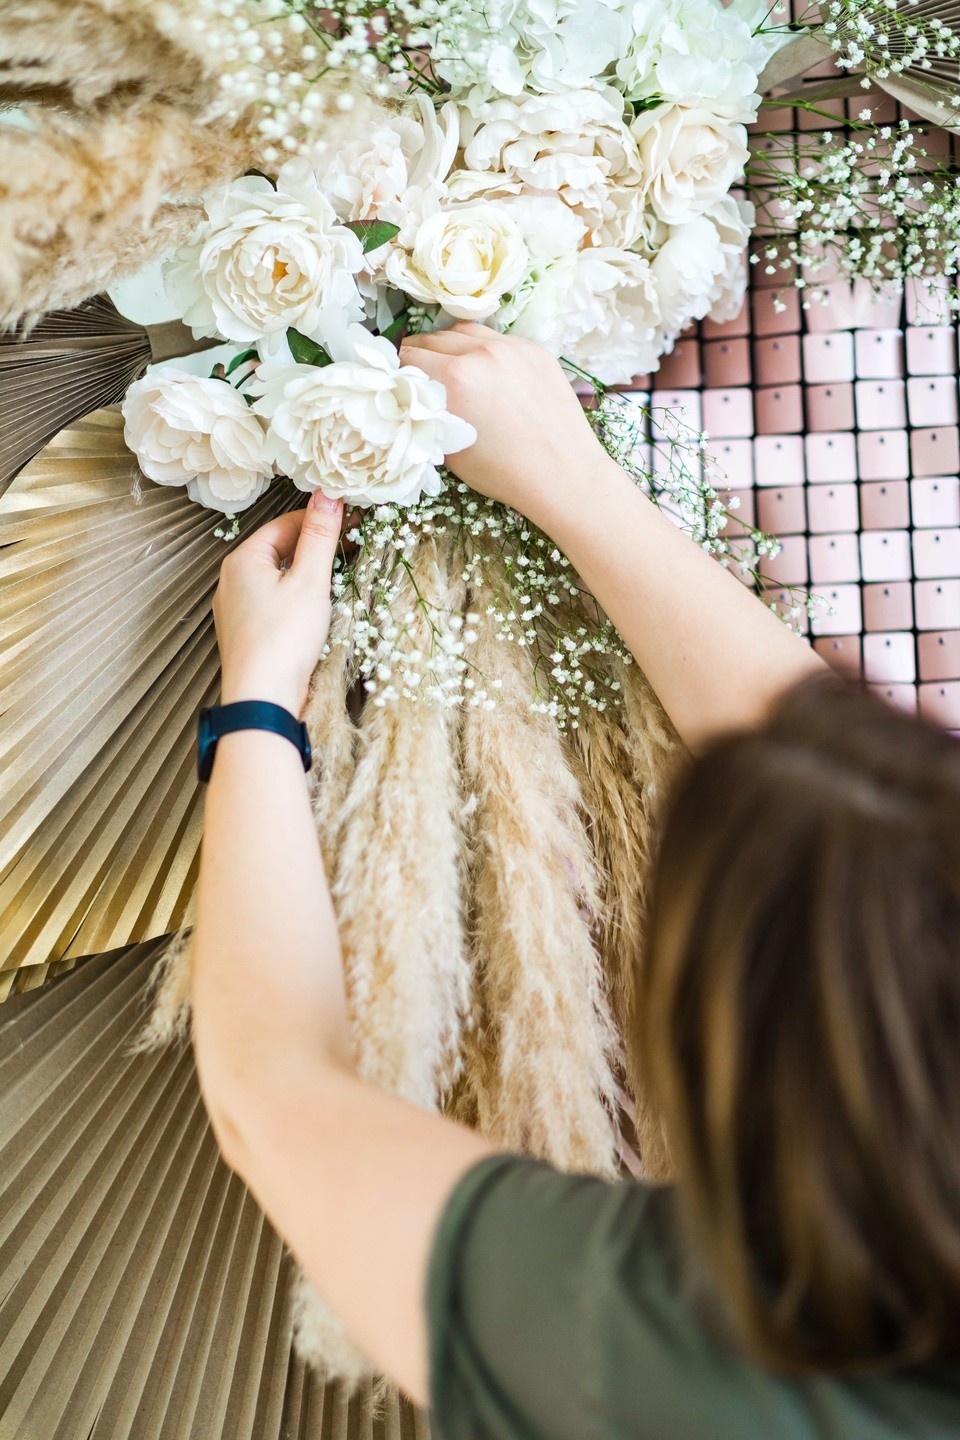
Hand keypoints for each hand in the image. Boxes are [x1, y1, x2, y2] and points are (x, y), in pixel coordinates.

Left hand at [213, 492, 343, 715]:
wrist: (262, 697)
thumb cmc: (284, 637)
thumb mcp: (310, 581)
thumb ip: (319, 536)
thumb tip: (327, 493)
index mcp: (243, 559)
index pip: (284, 524)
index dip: (318, 520)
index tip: (350, 522)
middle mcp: (231, 580)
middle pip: (277, 550)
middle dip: (312, 548)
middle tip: (348, 549)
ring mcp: (234, 609)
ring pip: (274, 579)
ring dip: (303, 575)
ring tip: (334, 579)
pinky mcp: (244, 634)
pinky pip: (270, 604)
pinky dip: (293, 600)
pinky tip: (312, 612)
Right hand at [399, 322, 611, 526]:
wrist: (562, 474)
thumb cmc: (502, 472)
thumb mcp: (449, 449)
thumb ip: (425, 412)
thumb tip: (410, 394)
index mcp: (455, 378)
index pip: (409, 356)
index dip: (400, 371)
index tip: (402, 382)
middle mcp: (482, 352)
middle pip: (433, 338)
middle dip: (422, 357)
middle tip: (423, 377)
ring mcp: (512, 347)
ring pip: (464, 331)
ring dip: (451, 347)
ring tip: (453, 369)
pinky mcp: (535, 350)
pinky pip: (498, 339)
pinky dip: (485, 351)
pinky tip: (488, 374)